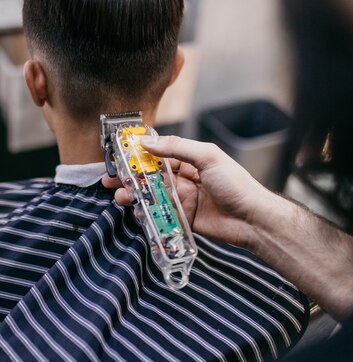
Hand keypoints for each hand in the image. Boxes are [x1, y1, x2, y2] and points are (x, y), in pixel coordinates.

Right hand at [102, 135, 273, 248]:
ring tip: (119, 195)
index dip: (139, 154)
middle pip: (151, 176)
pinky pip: (160, 215)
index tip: (120, 154)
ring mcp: (182, 199)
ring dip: (134, 195)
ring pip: (152, 195)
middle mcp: (184, 178)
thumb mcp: (207, 156)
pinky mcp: (183, 219)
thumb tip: (147, 142)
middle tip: (111, 178)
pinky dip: (146, 213)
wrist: (251, 218)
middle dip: (131, 177)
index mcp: (190, 160)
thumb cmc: (235, 183)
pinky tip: (135, 211)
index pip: (159, 153)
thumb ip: (177, 148)